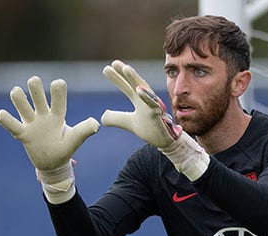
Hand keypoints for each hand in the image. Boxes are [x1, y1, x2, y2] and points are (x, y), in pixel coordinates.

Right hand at [0, 76, 99, 198]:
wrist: (52, 166)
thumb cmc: (64, 150)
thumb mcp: (74, 141)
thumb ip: (83, 131)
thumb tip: (96, 124)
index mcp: (57, 114)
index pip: (57, 95)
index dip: (57, 88)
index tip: (58, 84)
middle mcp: (43, 114)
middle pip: (35, 90)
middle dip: (34, 85)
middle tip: (35, 87)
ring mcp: (30, 122)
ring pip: (20, 100)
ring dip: (18, 96)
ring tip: (19, 97)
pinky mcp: (21, 133)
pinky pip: (9, 122)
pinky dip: (4, 117)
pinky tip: (3, 115)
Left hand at [100, 60, 209, 179]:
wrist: (165, 141)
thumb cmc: (150, 129)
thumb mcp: (129, 123)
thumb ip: (116, 118)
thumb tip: (102, 117)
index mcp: (139, 100)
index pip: (126, 86)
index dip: (117, 78)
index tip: (106, 68)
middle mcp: (146, 99)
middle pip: (134, 83)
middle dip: (125, 73)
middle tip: (114, 63)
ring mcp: (153, 105)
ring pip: (144, 89)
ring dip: (135, 78)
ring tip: (127, 68)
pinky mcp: (158, 113)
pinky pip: (153, 103)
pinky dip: (146, 96)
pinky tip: (138, 89)